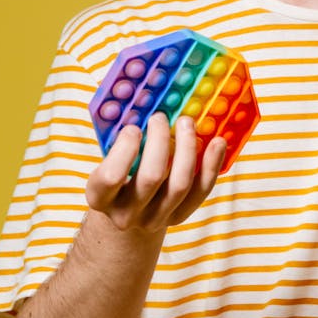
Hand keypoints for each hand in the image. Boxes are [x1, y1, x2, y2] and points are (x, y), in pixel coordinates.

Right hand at [86, 112, 225, 236]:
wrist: (127, 212)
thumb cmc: (116, 175)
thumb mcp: (107, 160)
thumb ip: (118, 139)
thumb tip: (142, 98)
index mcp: (100, 197)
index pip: (110, 177)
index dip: (124, 149)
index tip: (133, 128)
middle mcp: (126, 213)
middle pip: (151, 177)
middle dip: (160, 141)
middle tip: (161, 117)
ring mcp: (154, 219)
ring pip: (179, 185)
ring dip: (187, 148)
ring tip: (187, 122)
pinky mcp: (178, 217)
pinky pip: (200, 191)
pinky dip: (212, 165)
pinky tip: (218, 142)